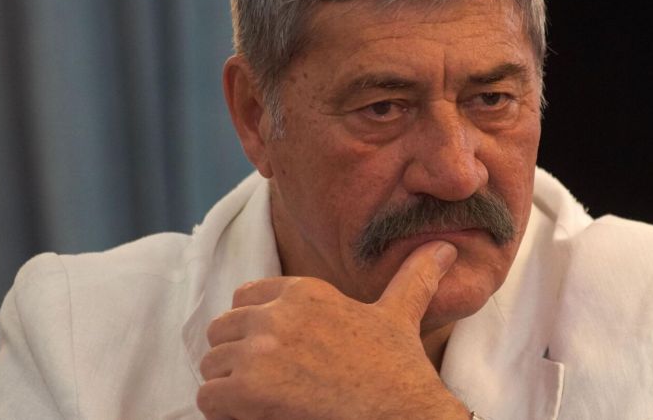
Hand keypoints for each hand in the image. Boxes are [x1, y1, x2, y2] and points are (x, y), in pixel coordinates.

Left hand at [196, 241, 469, 419]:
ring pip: (211, 365)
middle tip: (270, 385)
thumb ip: (414, 278)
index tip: (278, 354)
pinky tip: (259, 416)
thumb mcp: (401, 315)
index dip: (254, 329)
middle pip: (221, 330)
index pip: (244, 298)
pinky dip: (225, 412)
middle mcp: (277, 313)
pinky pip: (208, 397)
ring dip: (229, 387)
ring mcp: (260, 350)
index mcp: (305, 292)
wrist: (401, 413)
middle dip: (236, 358)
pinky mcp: (247, 388)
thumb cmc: (400, 372)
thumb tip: (444, 249)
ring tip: (265, 402)